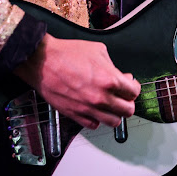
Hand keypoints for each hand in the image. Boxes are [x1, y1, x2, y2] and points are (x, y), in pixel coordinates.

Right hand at [14, 34, 140, 129]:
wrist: (43, 62)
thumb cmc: (67, 54)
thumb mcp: (98, 50)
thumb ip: (112, 66)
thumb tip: (118, 74)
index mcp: (109, 79)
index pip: (134, 92)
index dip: (133, 87)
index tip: (130, 84)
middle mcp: (101, 97)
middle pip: (128, 110)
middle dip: (128, 101)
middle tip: (123, 95)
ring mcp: (88, 108)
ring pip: (113, 122)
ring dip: (115, 113)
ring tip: (111, 104)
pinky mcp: (75, 115)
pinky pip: (94, 125)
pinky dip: (97, 119)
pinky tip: (95, 109)